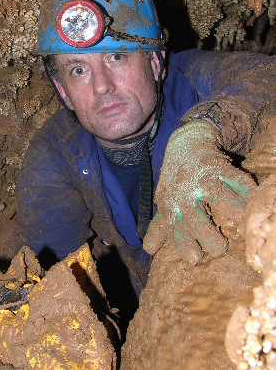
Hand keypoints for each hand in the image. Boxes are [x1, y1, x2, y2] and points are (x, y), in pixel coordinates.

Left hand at [143, 119, 255, 263]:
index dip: (185, 245)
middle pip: (195, 219)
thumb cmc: (175, 179)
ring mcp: (203, 179)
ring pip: (218, 197)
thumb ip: (160, 226)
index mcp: (172, 205)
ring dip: (232, 210)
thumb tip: (148, 250)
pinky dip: (246, 188)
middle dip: (208, 237)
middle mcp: (185, 193)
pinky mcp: (219, 166)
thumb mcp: (165, 200)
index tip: (194, 258)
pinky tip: (253, 198)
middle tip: (220, 248)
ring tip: (240, 223)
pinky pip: (236, 179)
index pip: (176, 229)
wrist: (184, 143)